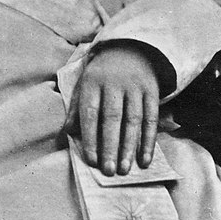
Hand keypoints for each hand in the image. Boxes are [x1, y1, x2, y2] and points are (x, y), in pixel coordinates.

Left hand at [67, 42, 160, 175]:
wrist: (130, 48)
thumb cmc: (102, 74)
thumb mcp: (84, 84)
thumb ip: (76, 108)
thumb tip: (68, 133)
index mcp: (93, 83)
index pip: (90, 112)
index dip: (90, 137)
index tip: (91, 160)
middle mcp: (114, 84)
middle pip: (112, 118)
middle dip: (110, 146)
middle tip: (109, 171)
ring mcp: (135, 87)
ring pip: (133, 120)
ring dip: (129, 147)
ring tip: (125, 169)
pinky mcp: (152, 91)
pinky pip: (151, 118)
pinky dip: (149, 141)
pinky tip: (145, 159)